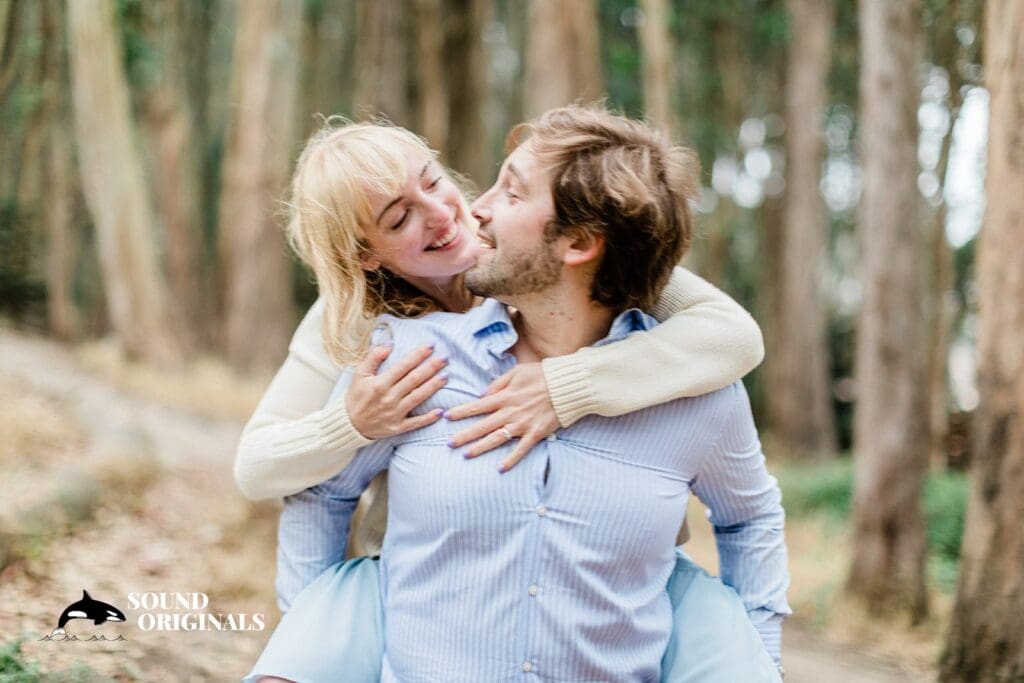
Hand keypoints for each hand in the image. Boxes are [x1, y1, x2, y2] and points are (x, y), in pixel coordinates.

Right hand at [346, 344, 446, 438]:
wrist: (348, 424)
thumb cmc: (356, 397)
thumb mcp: (359, 374)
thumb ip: (374, 357)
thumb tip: (390, 343)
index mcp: (380, 384)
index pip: (403, 366)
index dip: (418, 355)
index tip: (431, 346)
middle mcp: (389, 398)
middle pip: (414, 380)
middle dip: (431, 367)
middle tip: (445, 357)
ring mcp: (394, 414)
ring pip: (418, 397)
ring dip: (433, 386)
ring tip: (446, 376)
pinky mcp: (397, 427)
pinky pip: (415, 423)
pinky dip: (428, 418)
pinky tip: (441, 411)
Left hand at [444, 362, 558, 471]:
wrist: (568, 385)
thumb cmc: (543, 374)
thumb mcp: (517, 371)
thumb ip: (498, 383)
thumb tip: (482, 395)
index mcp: (505, 396)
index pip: (478, 406)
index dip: (461, 411)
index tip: (446, 416)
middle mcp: (510, 412)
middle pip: (483, 425)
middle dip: (464, 435)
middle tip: (448, 443)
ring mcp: (523, 424)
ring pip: (497, 438)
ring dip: (481, 447)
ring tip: (466, 455)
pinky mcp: (536, 433)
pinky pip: (521, 449)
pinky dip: (511, 459)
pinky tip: (500, 469)